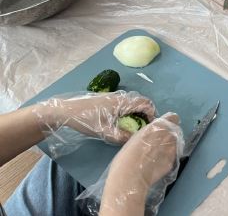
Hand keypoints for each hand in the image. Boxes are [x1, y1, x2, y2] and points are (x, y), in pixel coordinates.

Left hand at [33, 91, 156, 145]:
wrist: (66, 111)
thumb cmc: (86, 120)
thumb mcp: (104, 132)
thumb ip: (121, 136)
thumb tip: (136, 140)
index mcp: (123, 102)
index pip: (146, 104)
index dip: (152, 114)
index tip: (152, 126)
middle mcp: (122, 97)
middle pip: (141, 101)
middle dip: (146, 113)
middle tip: (145, 128)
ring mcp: (115, 97)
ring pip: (133, 102)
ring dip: (138, 112)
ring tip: (136, 127)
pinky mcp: (109, 99)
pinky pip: (126, 103)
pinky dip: (130, 111)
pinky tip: (123, 122)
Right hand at [92, 113, 183, 215]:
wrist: (130, 177)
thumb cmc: (127, 156)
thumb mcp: (137, 137)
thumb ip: (150, 133)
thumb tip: (154, 133)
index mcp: (158, 126)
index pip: (174, 118)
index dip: (170, 123)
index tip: (164, 129)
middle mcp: (168, 135)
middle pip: (175, 131)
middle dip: (169, 136)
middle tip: (158, 144)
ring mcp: (172, 149)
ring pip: (175, 144)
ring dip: (169, 147)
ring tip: (157, 155)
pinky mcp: (173, 161)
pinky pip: (172, 156)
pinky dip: (167, 159)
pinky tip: (157, 165)